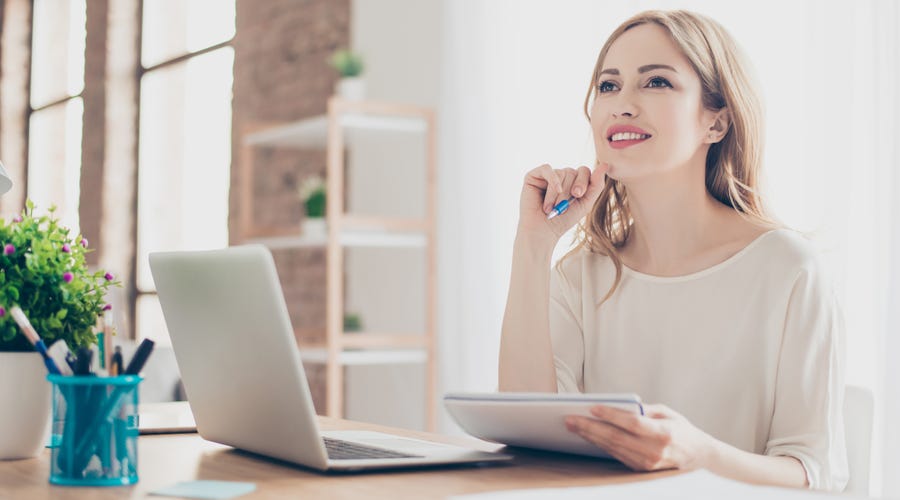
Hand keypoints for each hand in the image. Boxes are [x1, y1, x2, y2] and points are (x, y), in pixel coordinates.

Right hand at [517, 162, 608, 242]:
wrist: (542, 231)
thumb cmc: (563, 220)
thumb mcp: (585, 203)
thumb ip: (596, 185)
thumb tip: (605, 164)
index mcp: (573, 182)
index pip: (584, 171)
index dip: (583, 181)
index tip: (578, 195)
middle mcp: (560, 177)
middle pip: (572, 172)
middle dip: (569, 191)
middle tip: (564, 205)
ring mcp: (546, 176)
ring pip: (560, 173)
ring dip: (558, 194)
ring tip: (552, 208)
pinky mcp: (533, 176)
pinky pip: (547, 168)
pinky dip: (552, 180)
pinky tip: (553, 191)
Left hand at [565, 404, 714, 471]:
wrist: (698, 458)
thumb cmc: (682, 431)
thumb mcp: (668, 413)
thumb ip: (644, 410)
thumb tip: (620, 405)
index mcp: (664, 434)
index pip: (632, 424)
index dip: (611, 415)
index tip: (592, 407)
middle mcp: (654, 451)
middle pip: (616, 438)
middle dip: (590, 427)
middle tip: (570, 418)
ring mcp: (646, 463)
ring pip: (612, 448)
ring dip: (590, 436)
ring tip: (573, 426)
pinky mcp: (640, 469)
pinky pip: (616, 455)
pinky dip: (600, 445)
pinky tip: (588, 436)